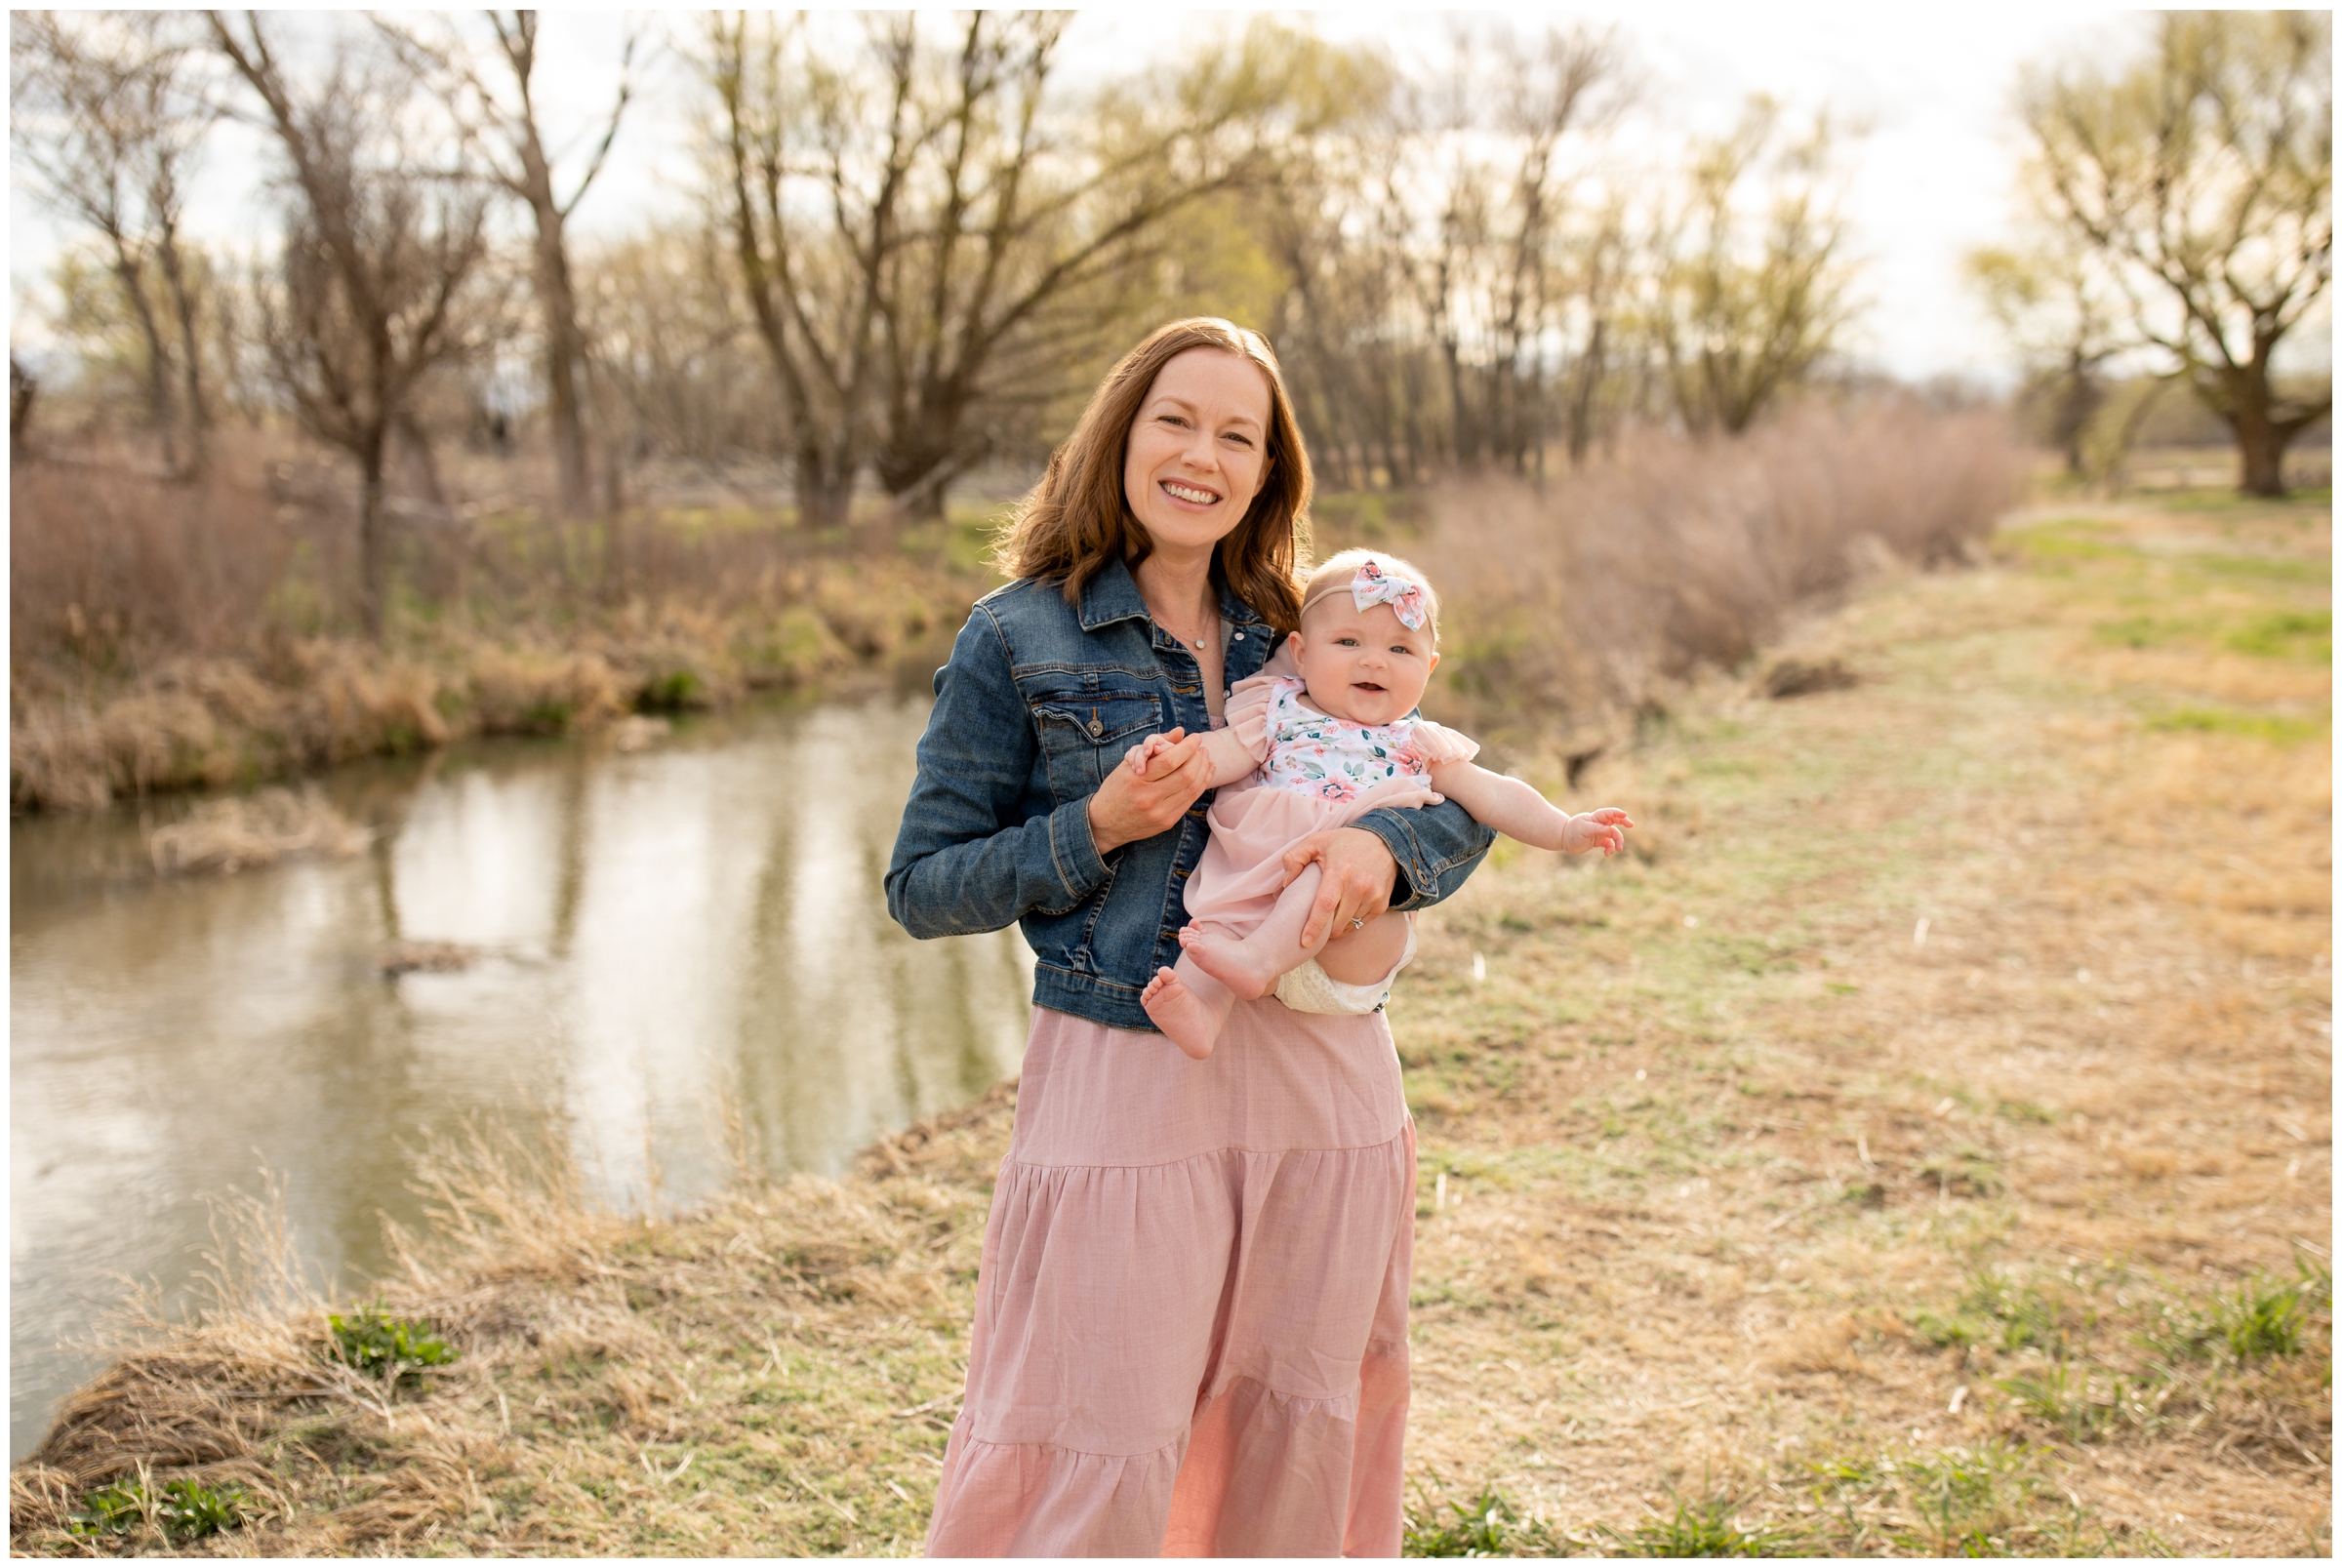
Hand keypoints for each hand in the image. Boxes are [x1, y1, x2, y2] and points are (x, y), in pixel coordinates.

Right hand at [1088, 729, 1211, 854]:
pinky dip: (1200, 785)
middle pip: (1185, 775)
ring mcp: (1159, 812)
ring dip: (1203, 771)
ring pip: (1191, 789)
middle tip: (1202, 748)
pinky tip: (1204, 774)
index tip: (1195, 738)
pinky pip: (1189, 801)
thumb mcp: (1127, 765)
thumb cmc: (1116, 789)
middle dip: (1198, 758)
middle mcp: (1148, 797)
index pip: (1170, 760)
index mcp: (1136, 779)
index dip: (1187, 747)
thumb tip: (1180, 732)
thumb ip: (1154, 746)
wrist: (1105, 823)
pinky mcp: (1167, 822)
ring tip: (1205, 759)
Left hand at [1279, 826, 1400, 948]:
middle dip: (1323, 929)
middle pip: (1337, 921)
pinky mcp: (1382, 903)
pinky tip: (1343, 913)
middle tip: (1313, 923)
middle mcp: (1359, 885)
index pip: (1325, 904)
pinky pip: (1361, 923)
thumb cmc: (1344, 843)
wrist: (1384, 842)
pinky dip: (1350, 923)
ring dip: (1337, 925)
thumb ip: (1294, 858)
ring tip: (1330, 913)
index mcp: (1340, 871)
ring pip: (1348, 924)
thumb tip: (1286, 883)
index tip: (1305, 942)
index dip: (1314, 926)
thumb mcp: (1315, 841)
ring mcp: (1373, 896)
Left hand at [1562, 807, 1634, 855]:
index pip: (1609, 813)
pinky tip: (1607, 854)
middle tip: (1631, 825)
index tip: (1625, 815)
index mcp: (1595, 817)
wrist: (1564, 839)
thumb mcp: (1584, 829)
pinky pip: (1609, 844)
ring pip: (1614, 835)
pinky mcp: (1599, 841)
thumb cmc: (1572, 831)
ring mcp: (1600, 832)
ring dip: (1618, 841)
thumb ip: (1596, 829)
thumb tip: (1608, 829)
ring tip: (1618, 849)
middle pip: (1615, 821)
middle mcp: (1599, 823)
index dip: (1617, 813)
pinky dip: (1610, 849)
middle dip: (1624, 822)